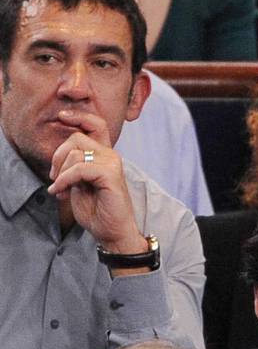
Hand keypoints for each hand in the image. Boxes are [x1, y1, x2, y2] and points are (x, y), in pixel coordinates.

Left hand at [45, 110, 144, 254]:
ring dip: (60, 172)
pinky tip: (60, 192)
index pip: (96, 125)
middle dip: (57, 156)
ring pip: (75, 153)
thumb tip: (60, 156)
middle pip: (76, 138)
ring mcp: (113, 164)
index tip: (62, 116)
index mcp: (105, 156)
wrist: (113, 232)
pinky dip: (64, 180)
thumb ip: (73, 167)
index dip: (80, 116)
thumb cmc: (98, 211)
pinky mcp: (111, 175)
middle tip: (53, 178)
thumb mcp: (79, 184)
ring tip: (59, 189)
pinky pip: (79, 168)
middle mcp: (111, 156)